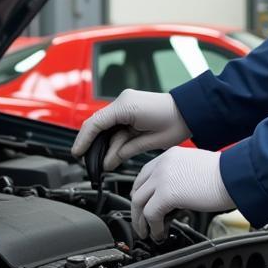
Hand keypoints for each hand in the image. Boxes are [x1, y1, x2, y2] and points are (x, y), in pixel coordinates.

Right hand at [71, 90, 190, 170]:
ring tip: (102, 164)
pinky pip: (115, 128)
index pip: (96, 123)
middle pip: (97, 125)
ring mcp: (126, 106)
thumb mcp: (147, 141)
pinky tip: (111, 156)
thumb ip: (124, 150)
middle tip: (86, 161)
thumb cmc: (174, 123)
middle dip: (91, 144)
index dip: (84, 140)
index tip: (77, 153)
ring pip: (106, 129)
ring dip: (104, 146)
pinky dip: (113, 142)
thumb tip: (106, 162)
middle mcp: (122, 103)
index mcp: (124, 105)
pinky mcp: (131, 112)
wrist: (190, 113)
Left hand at [130, 147, 233, 241]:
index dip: (141, 193)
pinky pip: (150, 214)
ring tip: (147, 233)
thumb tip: (175, 198)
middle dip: (137, 209)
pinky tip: (160, 233)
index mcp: (170, 156)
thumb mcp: (196, 169)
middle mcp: (162, 164)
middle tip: (141, 223)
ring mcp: (162, 178)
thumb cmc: (226, 175)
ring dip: (141, 221)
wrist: (235, 176)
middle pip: (138, 189)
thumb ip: (180, 178)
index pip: (144, 175)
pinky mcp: (166, 194)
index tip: (142, 206)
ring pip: (139, 202)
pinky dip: (153, 227)